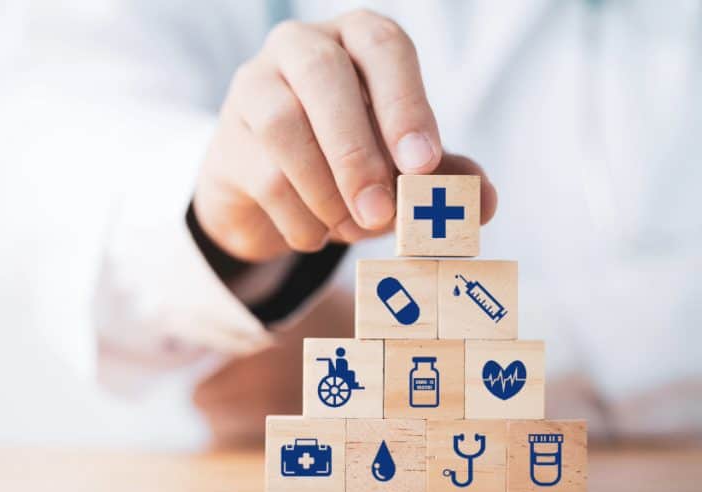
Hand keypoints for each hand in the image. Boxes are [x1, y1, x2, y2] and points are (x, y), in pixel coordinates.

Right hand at [193, 10, 496, 261]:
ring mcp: (254, 87)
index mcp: (355, 39)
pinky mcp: (226, 140)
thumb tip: (483, 201)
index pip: (383, 46)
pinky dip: (299, 217)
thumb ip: (443, 179)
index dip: (406, 103)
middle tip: (381, 212)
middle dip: (356, 150)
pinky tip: (316, 234)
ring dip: (325, 189)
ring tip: (352, 228)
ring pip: (284, 125)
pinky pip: (263, 176)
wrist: (269, 199)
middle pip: (324, 76)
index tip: (424, 164)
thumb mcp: (400, 170)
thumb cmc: (346, 165)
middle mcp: (300, 47)